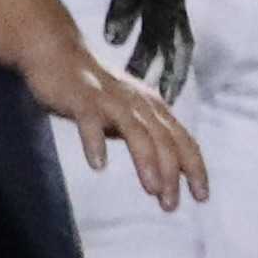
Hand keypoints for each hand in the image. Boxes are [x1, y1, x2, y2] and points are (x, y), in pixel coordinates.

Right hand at [19, 34, 209, 210]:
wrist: (57, 52)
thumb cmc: (92, 89)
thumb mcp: (126, 112)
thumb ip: (144, 135)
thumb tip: (165, 171)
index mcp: (152, 107)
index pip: (183, 140)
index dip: (194, 168)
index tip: (200, 197)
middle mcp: (137, 102)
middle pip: (163, 140)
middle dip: (172, 173)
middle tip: (170, 205)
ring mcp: (110, 100)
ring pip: (136, 132)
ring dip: (147, 161)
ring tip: (152, 189)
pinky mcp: (82, 99)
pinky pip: (90, 122)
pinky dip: (96, 143)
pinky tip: (98, 165)